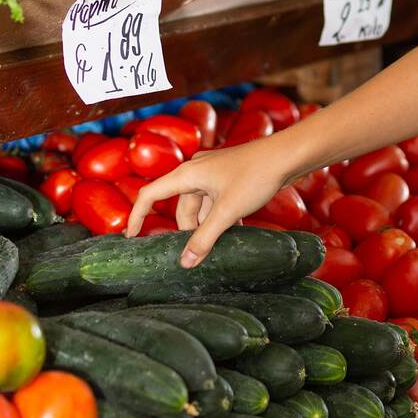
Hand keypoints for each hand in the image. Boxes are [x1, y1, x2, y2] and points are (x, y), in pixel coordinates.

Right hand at [126, 137, 300, 266]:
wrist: (286, 156)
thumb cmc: (255, 176)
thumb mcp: (228, 212)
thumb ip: (205, 238)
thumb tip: (185, 262)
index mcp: (187, 175)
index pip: (150, 195)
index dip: (137, 216)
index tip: (131, 237)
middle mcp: (196, 172)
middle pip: (181, 207)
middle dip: (189, 231)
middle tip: (201, 253)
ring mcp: (213, 174)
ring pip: (201, 207)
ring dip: (209, 225)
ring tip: (223, 243)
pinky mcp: (228, 178)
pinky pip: (216, 202)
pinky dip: (221, 217)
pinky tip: (236, 231)